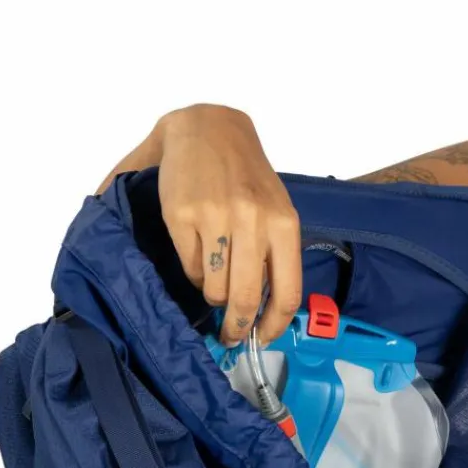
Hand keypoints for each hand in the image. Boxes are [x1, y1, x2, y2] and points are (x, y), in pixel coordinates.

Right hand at [153, 105, 301, 344]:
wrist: (208, 127)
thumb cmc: (247, 176)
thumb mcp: (277, 210)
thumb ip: (277, 257)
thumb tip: (270, 314)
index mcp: (284, 225)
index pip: (286, 293)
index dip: (273, 327)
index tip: (262, 340)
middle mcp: (253, 222)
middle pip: (246, 299)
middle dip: (236, 328)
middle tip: (229, 337)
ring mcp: (216, 218)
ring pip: (214, 288)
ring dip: (212, 295)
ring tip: (213, 281)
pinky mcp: (181, 215)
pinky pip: (189, 268)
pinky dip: (192, 272)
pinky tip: (196, 254)